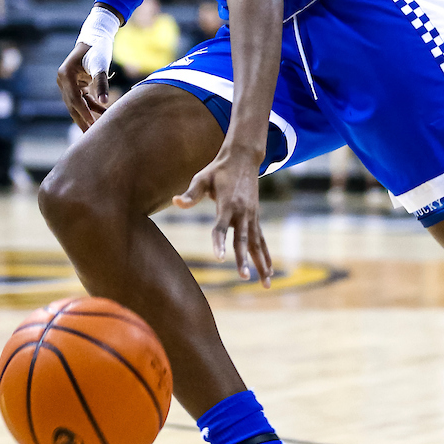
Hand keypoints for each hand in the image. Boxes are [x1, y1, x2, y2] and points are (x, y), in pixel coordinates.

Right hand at [56, 41, 108, 130]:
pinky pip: (82, 99)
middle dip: (82, 120)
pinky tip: (103, 115)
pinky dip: (92, 107)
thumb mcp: (101, 64)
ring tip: (97, 130)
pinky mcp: (75, 84)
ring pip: (77, 104)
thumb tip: (105, 102)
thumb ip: (102, 83)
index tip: (92, 125)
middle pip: (72, 105)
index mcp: (66, 75)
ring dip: (88, 115)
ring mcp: (67, 83)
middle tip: (90, 137)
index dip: (83, 112)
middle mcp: (63, 80)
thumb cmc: (98, 49)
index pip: (74, 98)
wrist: (95, 38)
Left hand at [173, 148, 272, 284]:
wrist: (243, 159)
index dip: (219, 242)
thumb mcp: (202, 178)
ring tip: (265, 284)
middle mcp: (243, 212)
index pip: (222, 226)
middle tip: (243, 277)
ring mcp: (252, 216)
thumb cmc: (219, 170)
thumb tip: (175, 202)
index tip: (219, 258)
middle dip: (243, 259)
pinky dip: (266, 255)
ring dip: (262, 263)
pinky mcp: (255, 218)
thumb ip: (191, 193)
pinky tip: (269, 271)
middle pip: (243, 239)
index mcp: (228, 204)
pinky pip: (261, 240)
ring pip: (257, 243)